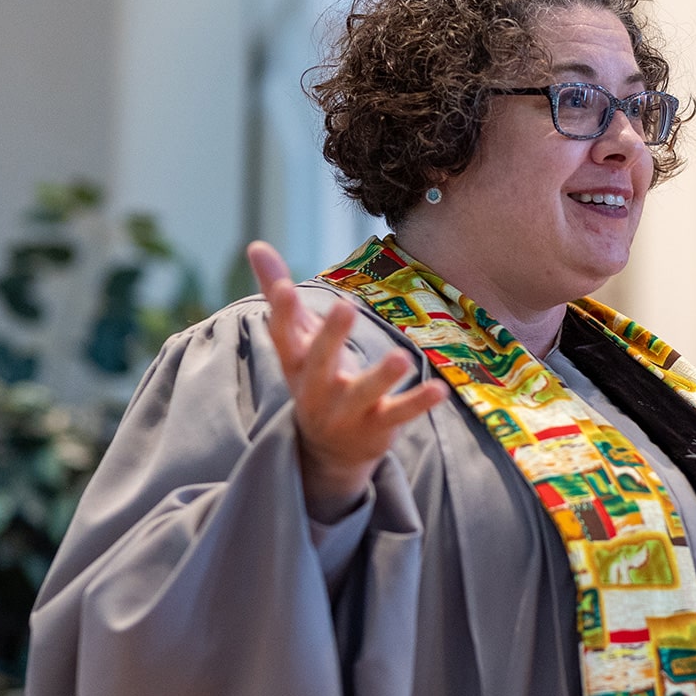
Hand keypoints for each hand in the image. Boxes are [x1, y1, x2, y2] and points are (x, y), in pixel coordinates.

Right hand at [248, 241, 447, 522]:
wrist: (327, 451)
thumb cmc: (312, 377)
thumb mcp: (295, 340)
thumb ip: (276, 292)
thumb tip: (255, 244)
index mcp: (296, 363)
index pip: (284, 336)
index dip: (282, 313)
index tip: (284, 287)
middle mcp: (317, 389)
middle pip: (321, 363)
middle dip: (331, 338)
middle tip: (343, 307)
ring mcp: (347, 412)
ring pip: (363, 393)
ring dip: (381, 378)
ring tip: (400, 357)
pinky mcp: (377, 427)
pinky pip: (399, 414)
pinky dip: (418, 403)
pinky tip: (440, 389)